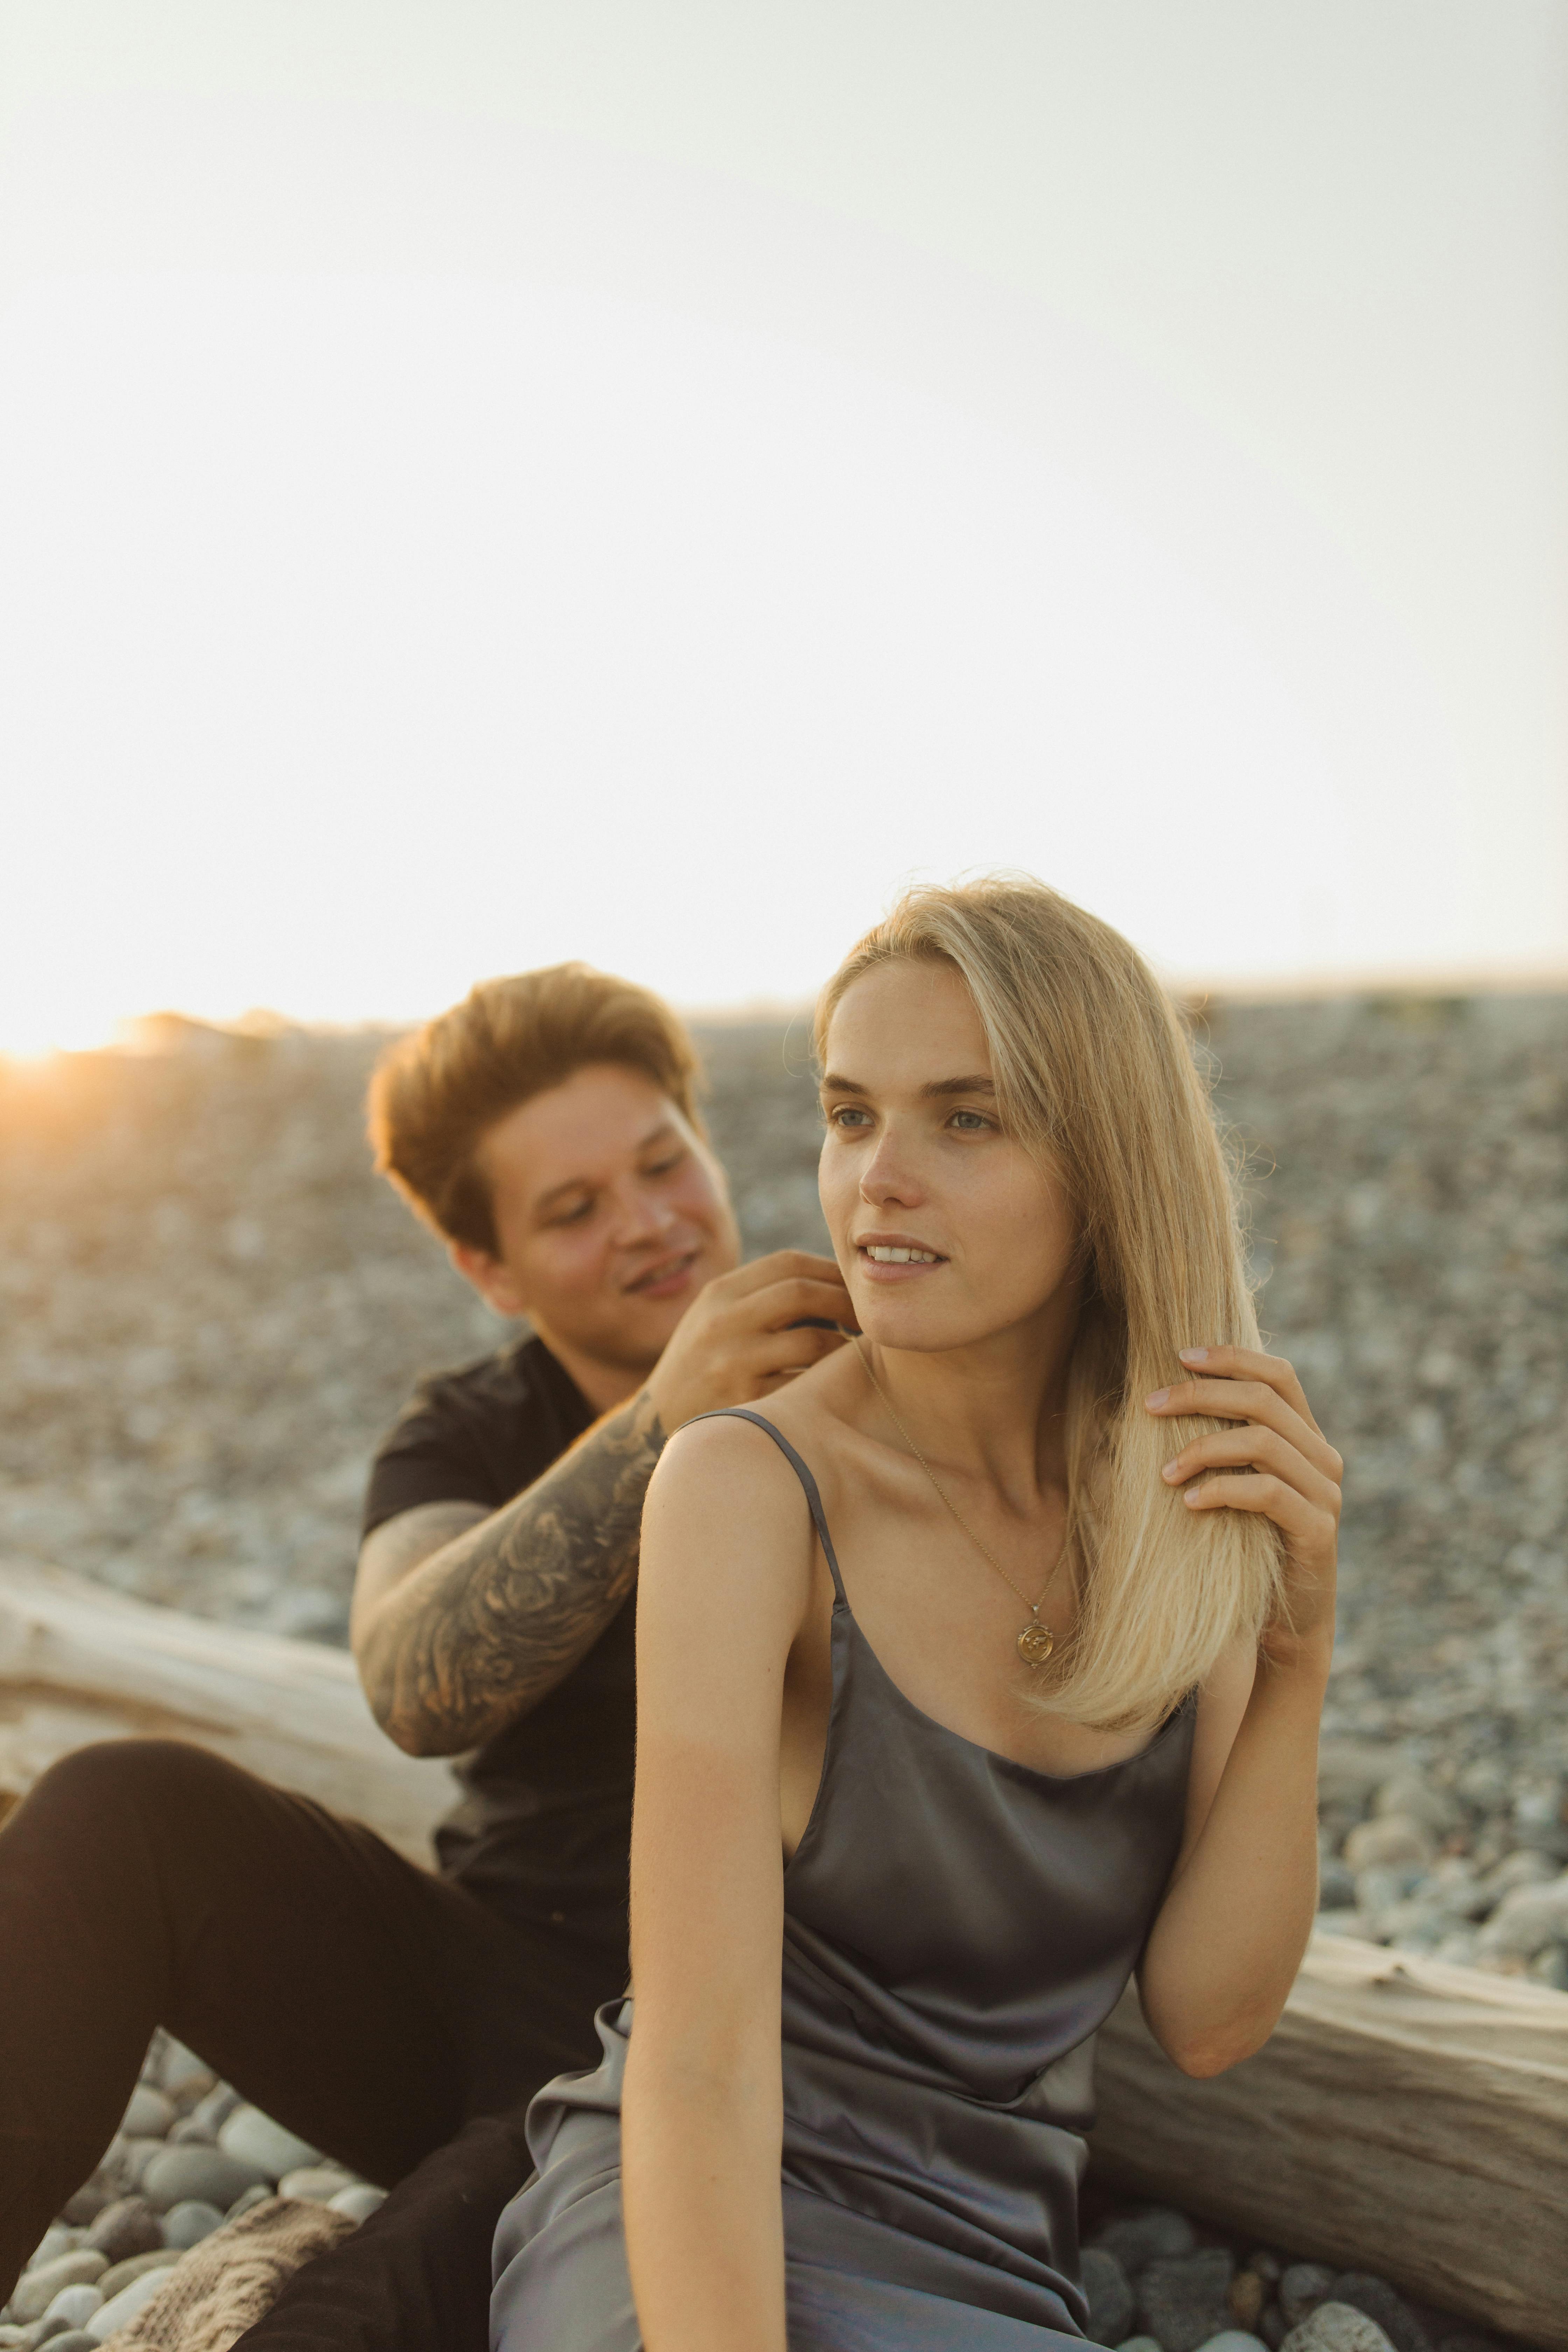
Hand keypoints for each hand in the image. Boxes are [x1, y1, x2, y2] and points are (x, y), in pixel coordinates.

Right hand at [646, 1250, 852, 1430]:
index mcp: (719, 1293)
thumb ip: (760, 1295)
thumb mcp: (715, 1316)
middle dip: (845, 1303)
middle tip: (867, 1321)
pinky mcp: (745, 1402)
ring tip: (854, 1354)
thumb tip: (835, 1280)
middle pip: (802, 1292)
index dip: (831, 1271)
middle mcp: (723, 1321)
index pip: (788, 1263)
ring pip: (813, 1341)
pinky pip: (806, 1385)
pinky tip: (832, 1386)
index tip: (855, 1288)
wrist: (656, 1422)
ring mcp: (733, 1362)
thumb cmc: (702, 1363)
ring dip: (844, 1347)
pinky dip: (827, 1383)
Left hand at [1145, 1346, 1341, 1667]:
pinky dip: (1223, 1490)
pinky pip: (1268, 1493)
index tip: (1180, 1356)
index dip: (1232, 1358)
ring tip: (1164, 1471)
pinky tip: (1190, 1501)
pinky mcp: (1318, 1531)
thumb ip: (1224, 1444)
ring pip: (1263, 1442)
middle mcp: (1323, 1458)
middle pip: (1263, 1400)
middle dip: (1201, 1394)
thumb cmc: (1247, 1546)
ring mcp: (1326, 1494)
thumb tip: (1162, 1399)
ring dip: (1204, 1448)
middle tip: (1150, 1405)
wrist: (1286, 1619)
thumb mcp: (1236, 1485)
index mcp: (1306, 1437)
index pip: (1279, 1375)